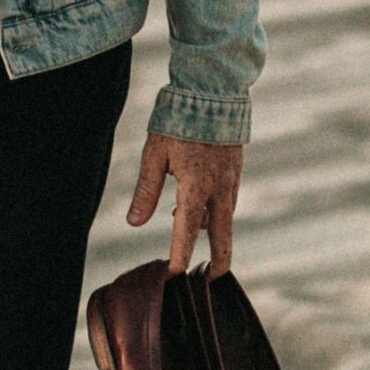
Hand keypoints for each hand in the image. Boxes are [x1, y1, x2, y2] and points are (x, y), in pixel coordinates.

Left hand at [127, 134, 242, 275]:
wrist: (213, 91)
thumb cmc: (178, 120)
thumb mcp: (154, 155)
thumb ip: (146, 191)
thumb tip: (134, 223)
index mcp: (195, 186)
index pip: (187, 230)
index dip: (180, 254)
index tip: (173, 274)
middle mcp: (218, 187)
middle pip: (222, 234)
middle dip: (219, 258)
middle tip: (213, 278)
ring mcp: (231, 178)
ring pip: (224, 215)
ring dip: (212, 229)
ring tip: (191, 231)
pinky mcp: (236, 168)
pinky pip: (228, 198)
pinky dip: (216, 209)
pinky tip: (200, 204)